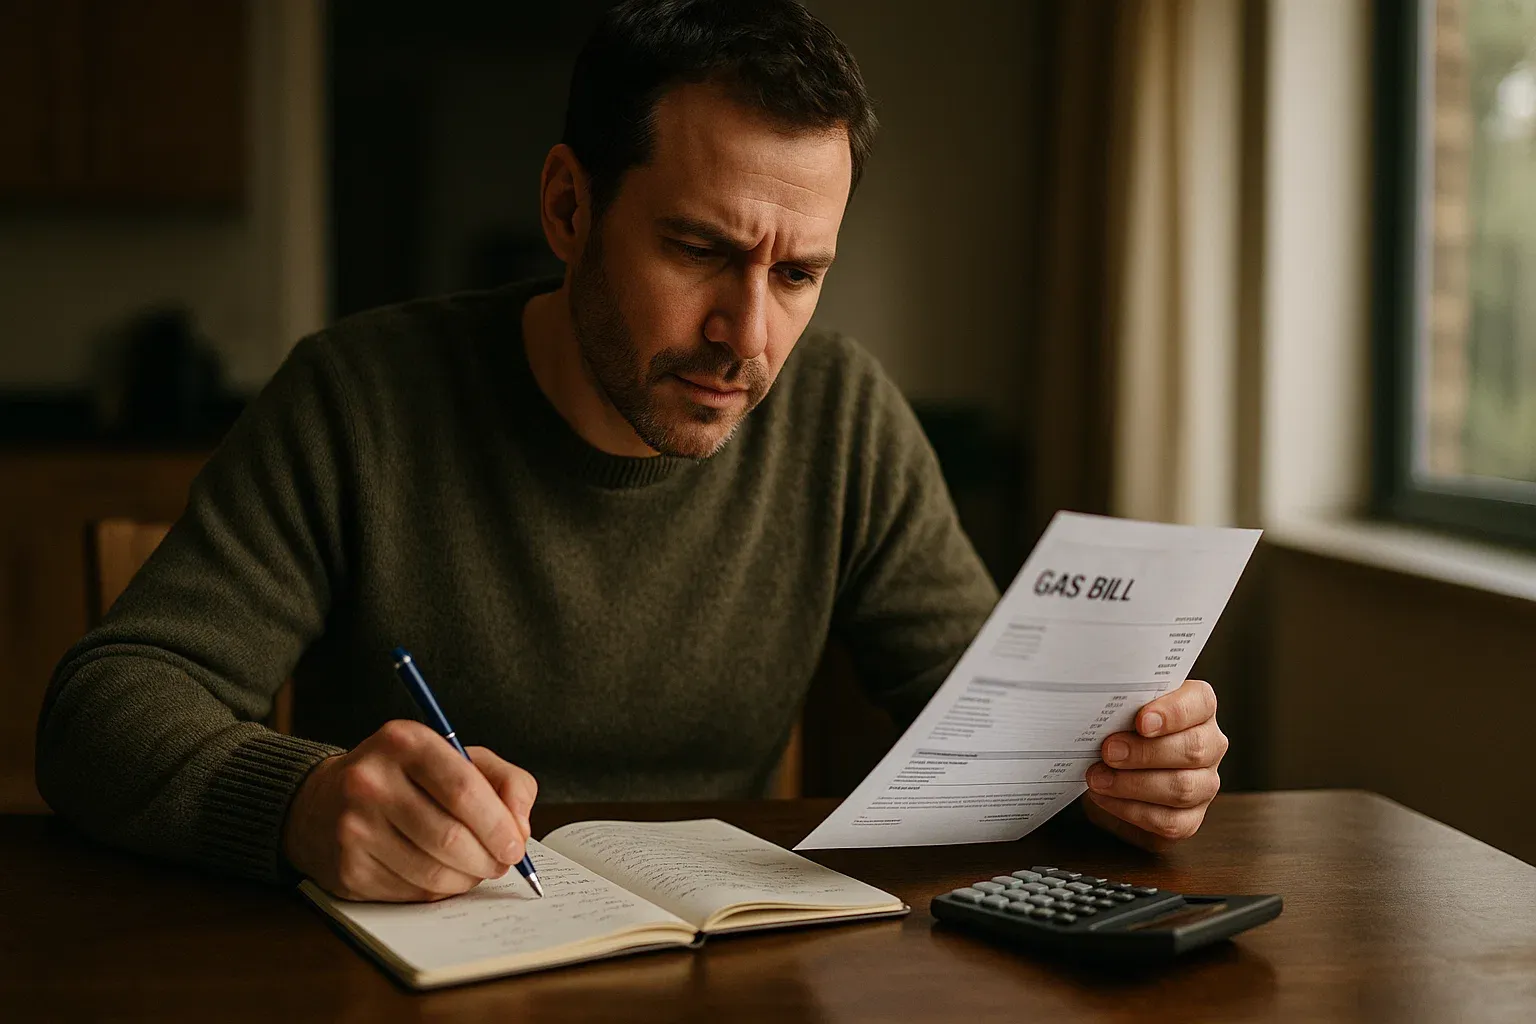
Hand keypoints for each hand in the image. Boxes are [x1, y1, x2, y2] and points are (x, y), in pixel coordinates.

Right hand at [281, 719, 537, 900]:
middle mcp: (371, 781)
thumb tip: (520, 829)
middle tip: (502, 863)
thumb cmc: (406, 778)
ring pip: (432, 872)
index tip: (516, 845)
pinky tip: (441, 875)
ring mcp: (354, 827)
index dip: (498, 824)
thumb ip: (505, 782)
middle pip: (449, 836)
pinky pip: (411, 892)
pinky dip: (439, 891)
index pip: (462, 788)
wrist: (323, 803)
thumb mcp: (458, 758)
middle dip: (488, 858)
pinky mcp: (347, 868)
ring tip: (475, 868)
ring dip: (467, 879)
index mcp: (405, 742)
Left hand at [1081, 678, 1226, 851]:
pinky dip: (1131, 810)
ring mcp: (1204, 784)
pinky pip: (1170, 822)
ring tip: (1097, 778)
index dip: (1173, 712)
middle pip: (1193, 749)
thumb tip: (1099, 707)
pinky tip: (1105, 798)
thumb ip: (1121, 705)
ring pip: (1182, 788)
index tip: (1141, 721)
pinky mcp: (1190, 819)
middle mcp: (1209, 745)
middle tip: (1108, 752)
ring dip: (1133, 784)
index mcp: (1198, 708)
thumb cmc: (1117, 731)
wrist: (1107, 771)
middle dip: (1145, 752)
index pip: (1200, 702)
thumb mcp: (1119, 711)